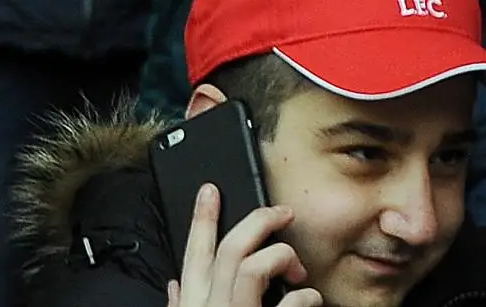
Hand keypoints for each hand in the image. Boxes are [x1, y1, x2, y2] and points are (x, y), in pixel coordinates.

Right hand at [167, 185, 317, 306]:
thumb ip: (183, 304)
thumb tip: (175, 284)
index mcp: (193, 304)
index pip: (193, 255)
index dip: (201, 220)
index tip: (210, 190)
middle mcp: (211, 306)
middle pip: (230, 248)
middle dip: (259, 222)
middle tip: (284, 212)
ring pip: (255, 266)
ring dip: (282, 258)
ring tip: (299, 271)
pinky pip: (292, 300)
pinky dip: (307, 296)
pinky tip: (310, 299)